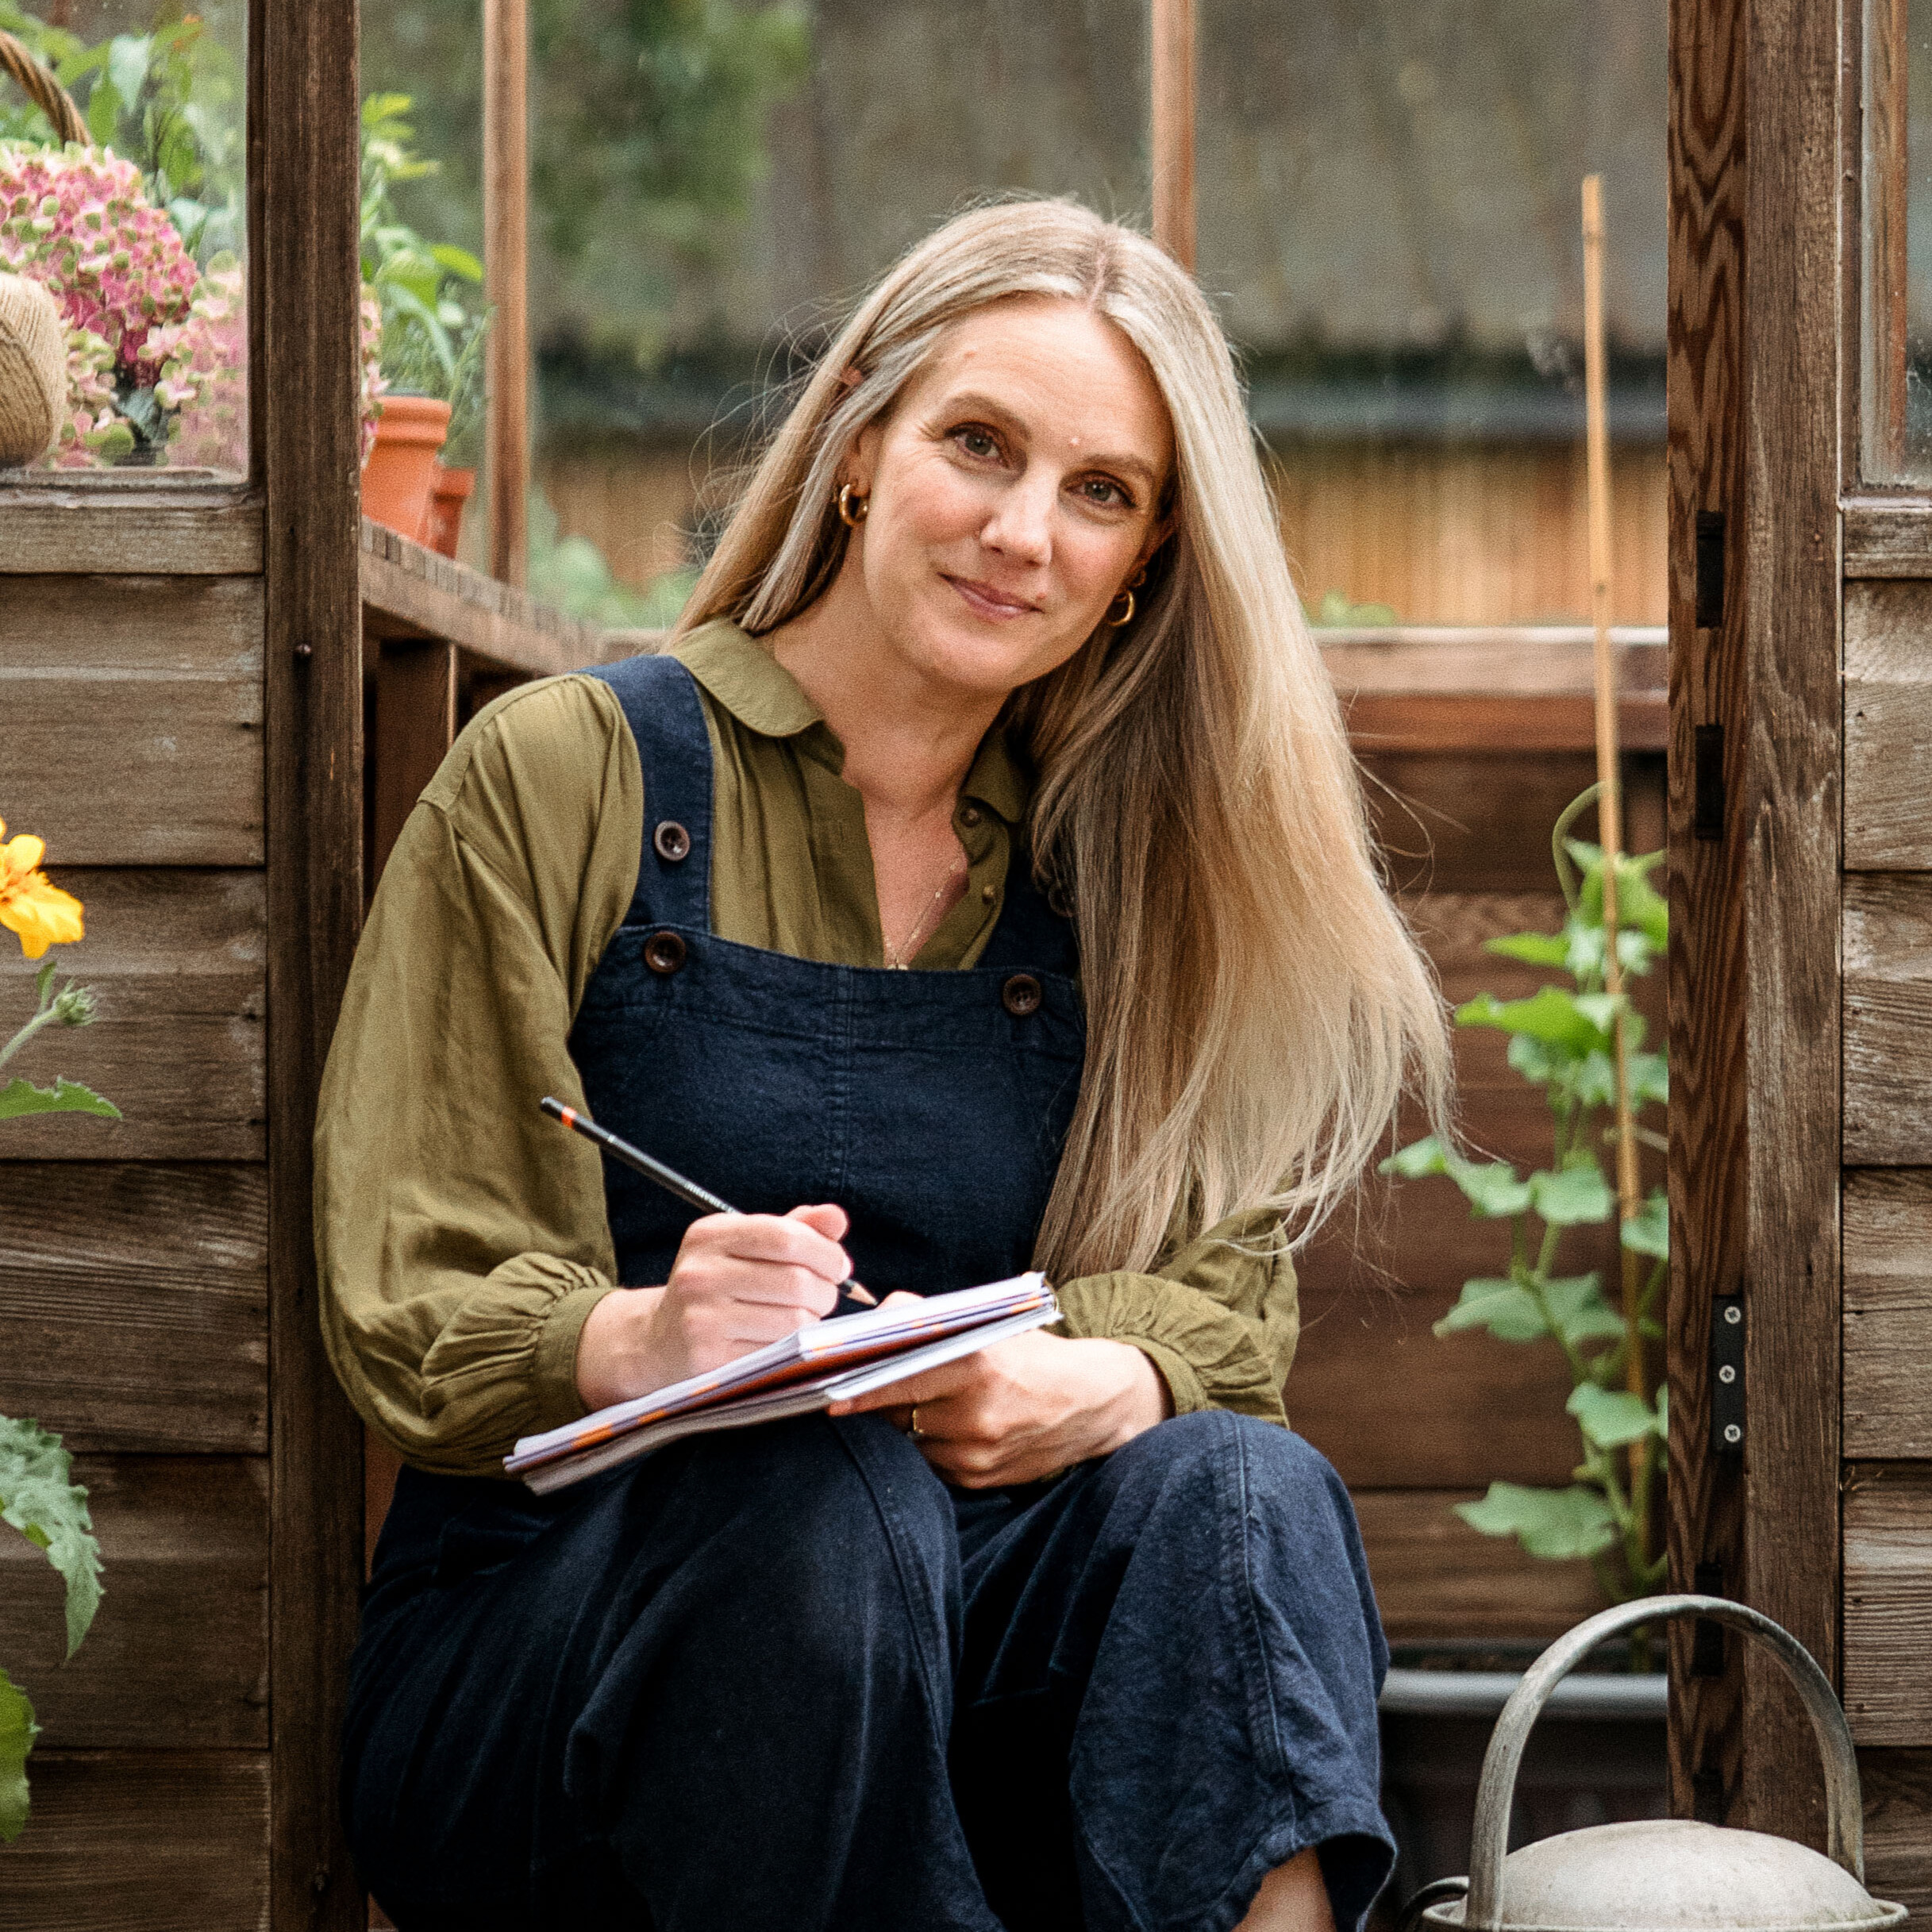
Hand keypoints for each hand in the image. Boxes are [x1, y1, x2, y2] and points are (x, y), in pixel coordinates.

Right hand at [575, 1205, 851, 1408]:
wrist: (660, 1340)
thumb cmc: (718, 1287)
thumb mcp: (747, 1246)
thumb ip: (795, 1228)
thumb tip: (836, 1217)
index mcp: (710, 1235)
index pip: (786, 1237)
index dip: (826, 1252)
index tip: (838, 1266)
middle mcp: (700, 1273)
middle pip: (796, 1280)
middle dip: (826, 1291)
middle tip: (824, 1296)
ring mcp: (701, 1318)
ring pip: (794, 1320)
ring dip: (813, 1322)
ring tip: (804, 1318)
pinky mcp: (708, 1358)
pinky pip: (777, 1352)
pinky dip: (792, 1349)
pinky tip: (782, 1341)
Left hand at [829, 1310, 1172, 1486]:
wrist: (1094, 1405)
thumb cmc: (1035, 1357)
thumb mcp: (991, 1327)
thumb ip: (933, 1319)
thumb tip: (882, 1313)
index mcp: (978, 1367)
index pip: (900, 1379)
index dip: (859, 1389)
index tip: (826, 1394)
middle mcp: (976, 1415)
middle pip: (899, 1413)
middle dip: (881, 1401)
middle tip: (857, 1389)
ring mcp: (976, 1454)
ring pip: (911, 1441)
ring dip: (906, 1423)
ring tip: (919, 1403)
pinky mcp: (978, 1481)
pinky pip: (931, 1463)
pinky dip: (929, 1445)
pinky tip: (943, 1427)